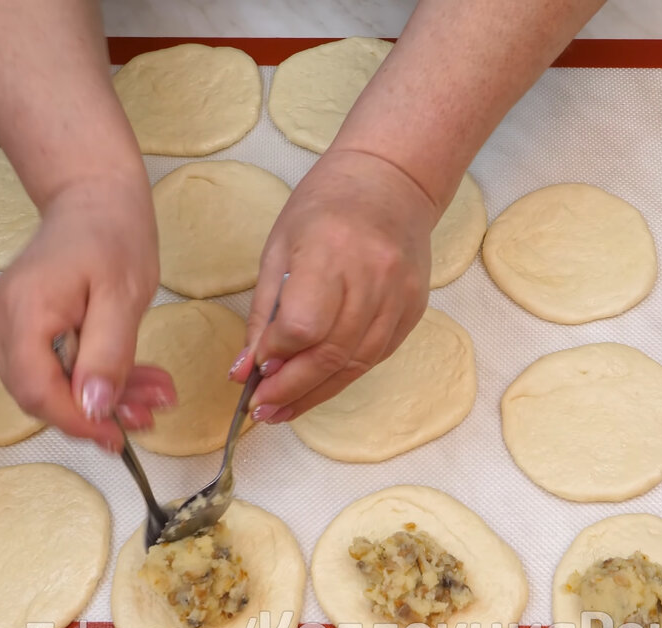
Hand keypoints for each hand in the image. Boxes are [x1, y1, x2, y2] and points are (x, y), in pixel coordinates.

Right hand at [0, 176, 175, 449]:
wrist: (95, 196)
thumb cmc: (113, 233)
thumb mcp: (124, 296)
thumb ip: (108, 354)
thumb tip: (93, 408)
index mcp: (22, 312)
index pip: (37, 390)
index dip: (78, 421)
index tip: (119, 436)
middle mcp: (3, 321)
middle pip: (41, 392)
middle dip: (97, 411)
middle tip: (150, 414)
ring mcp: (10, 324)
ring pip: (52, 382)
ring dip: (104, 396)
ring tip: (155, 396)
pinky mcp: (26, 325)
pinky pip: (56, 364)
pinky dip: (97, 376)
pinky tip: (138, 380)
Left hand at [230, 149, 436, 421]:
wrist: (392, 182)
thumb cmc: (326, 206)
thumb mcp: (279, 246)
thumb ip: (264, 312)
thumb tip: (246, 370)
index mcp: (330, 251)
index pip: (303, 325)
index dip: (277, 354)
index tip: (256, 367)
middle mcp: (372, 276)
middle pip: (332, 353)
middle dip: (292, 389)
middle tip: (262, 410)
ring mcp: (399, 295)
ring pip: (357, 364)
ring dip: (317, 393)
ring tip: (284, 411)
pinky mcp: (414, 309)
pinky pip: (377, 356)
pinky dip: (345, 376)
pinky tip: (318, 387)